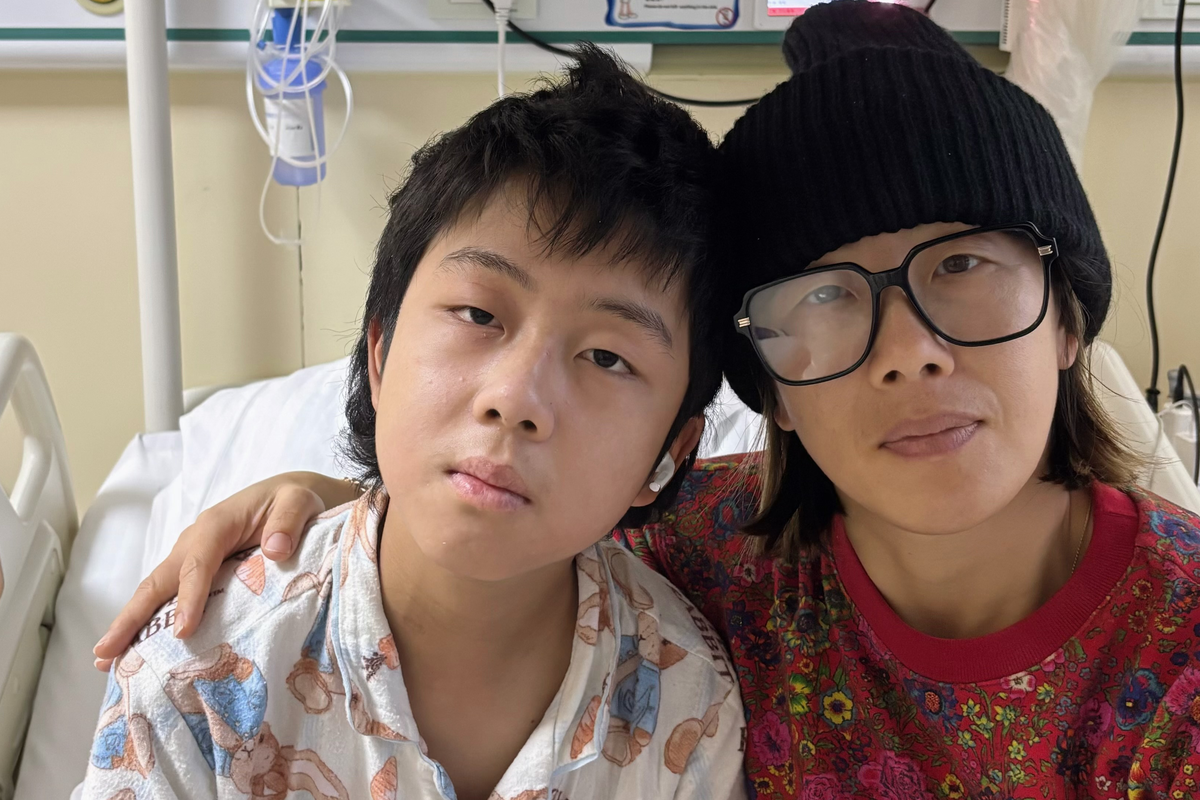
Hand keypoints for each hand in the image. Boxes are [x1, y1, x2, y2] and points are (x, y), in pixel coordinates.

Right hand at [92, 471, 358, 669]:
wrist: (290, 498)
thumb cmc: (293, 500)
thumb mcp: (299, 502)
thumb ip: (288, 522)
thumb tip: (275, 549)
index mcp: (217, 524)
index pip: (197, 563)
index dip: (188, 597)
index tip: (181, 632)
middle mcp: (194, 541)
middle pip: (158, 581)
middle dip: (132, 617)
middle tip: (105, 654)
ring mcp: (190, 556)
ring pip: (156, 591)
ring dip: (131, 625)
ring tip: (107, 661)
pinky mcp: (196, 570)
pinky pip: (169, 596)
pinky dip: (150, 622)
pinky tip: (138, 651)